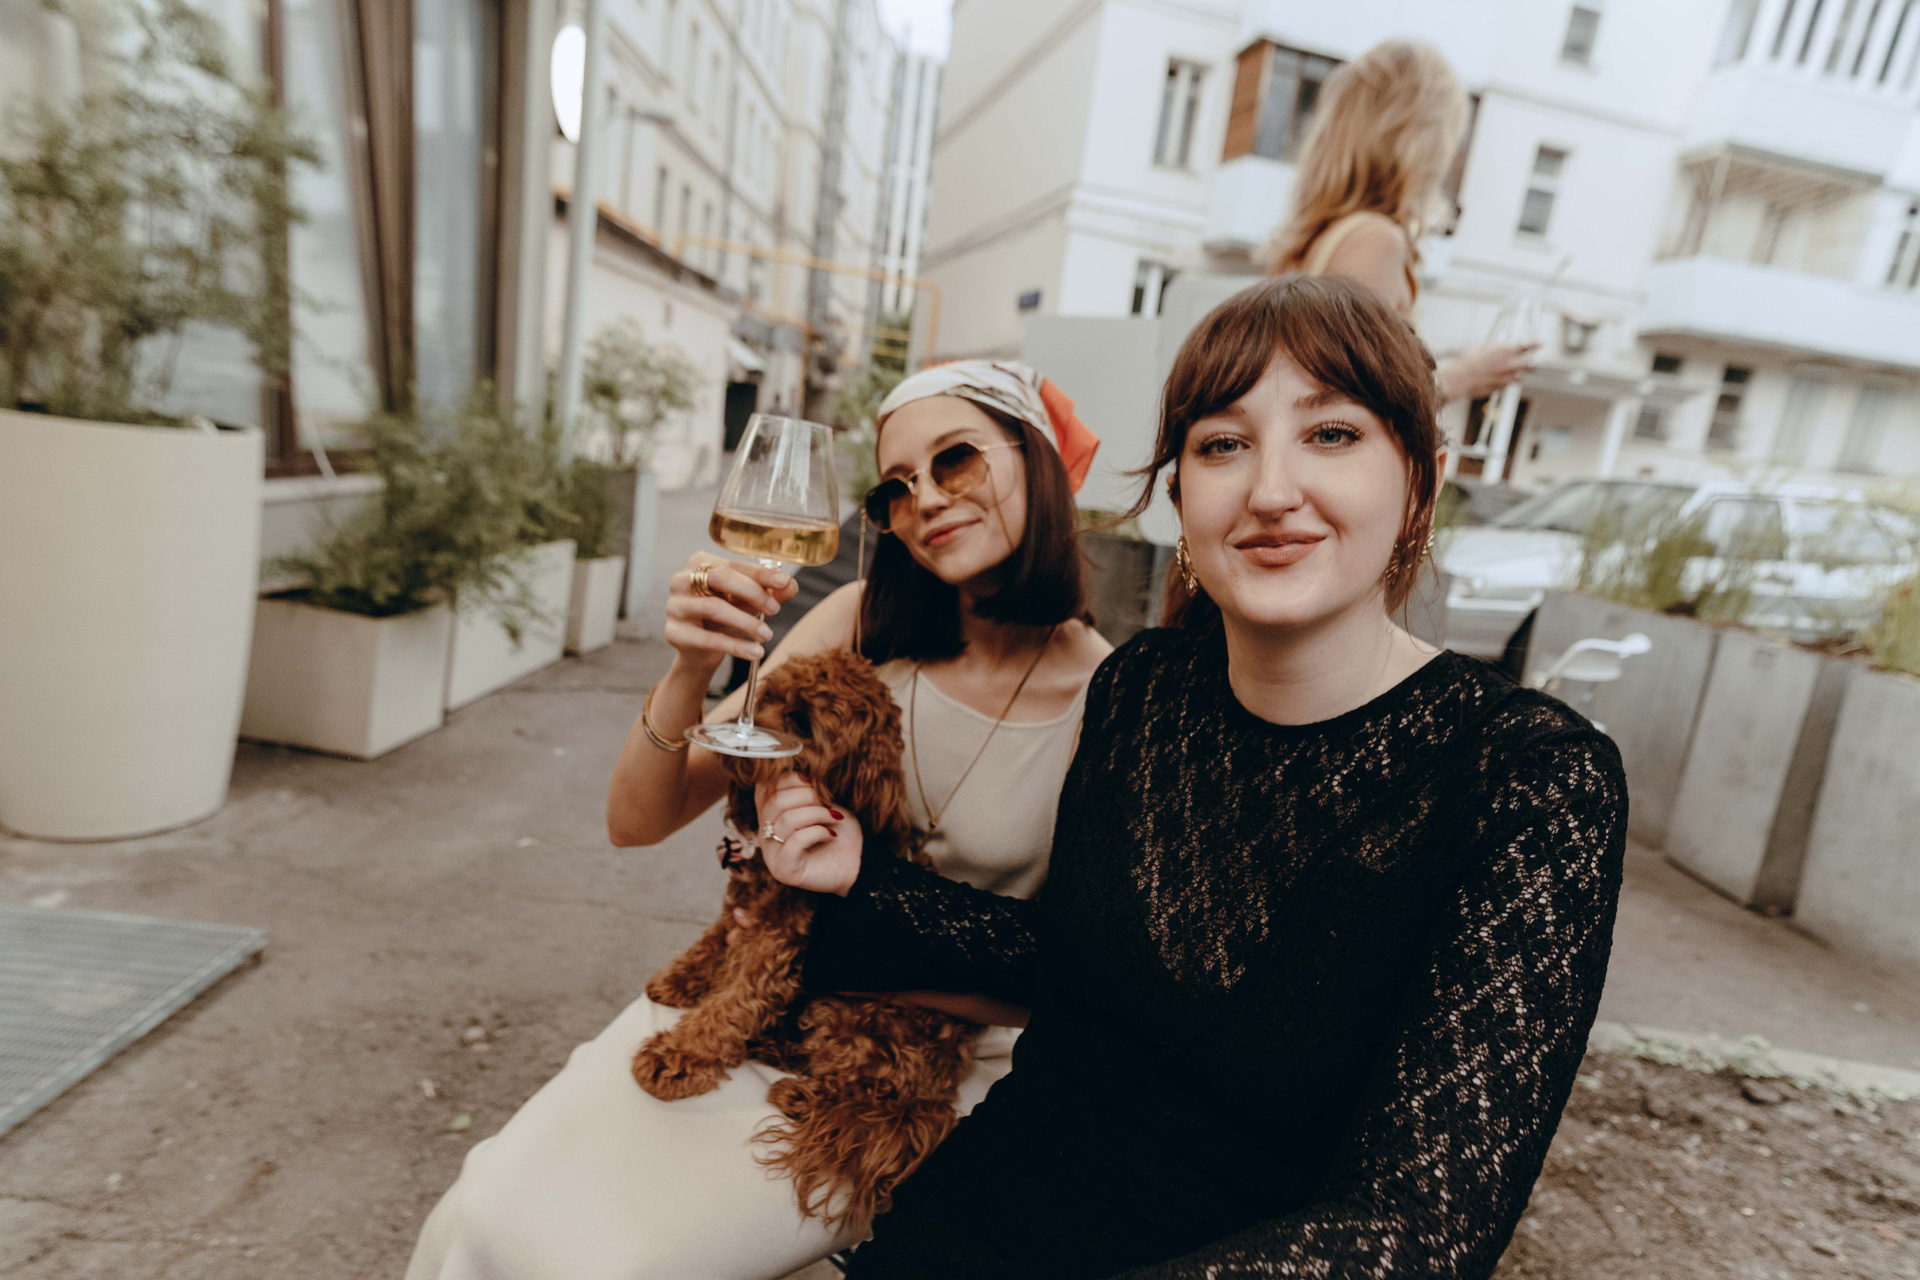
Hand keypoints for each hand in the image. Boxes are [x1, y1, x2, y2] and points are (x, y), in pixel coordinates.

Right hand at [663, 553, 797, 673]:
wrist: (700, 650)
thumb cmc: (725, 617)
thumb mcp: (748, 602)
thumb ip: (770, 592)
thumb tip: (791, 585)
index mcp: (700, 563)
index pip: (733, 564)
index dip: (761, 574)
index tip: (784, 582)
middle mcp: (681, 579)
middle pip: (720, 578)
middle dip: (752, 593)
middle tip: (775, 610)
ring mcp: (674, 605)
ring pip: (713, 607)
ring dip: (745, 621)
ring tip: (767, 634)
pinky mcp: (674, 632)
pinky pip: (707, 638)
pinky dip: (735, 646)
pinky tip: (755, 652)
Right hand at [754, 773, 861, 895]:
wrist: (857, 865)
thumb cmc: (839, 832)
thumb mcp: (822, 803)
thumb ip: (806, 789)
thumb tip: (803, 774)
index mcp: (770, 815)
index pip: (765, 787)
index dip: (791, 779)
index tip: (815, 783)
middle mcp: (765, 834)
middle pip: (775, 802)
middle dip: (808, 796)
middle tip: (829, 804)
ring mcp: (772, 854)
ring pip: (786, 820)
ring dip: (816, 813)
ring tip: (835, 818)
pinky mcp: (784, 870)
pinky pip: (795, 841)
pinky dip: (818, 832)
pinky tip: (831, 835)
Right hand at [1440, 342, 1538, 401]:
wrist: (1460, 379)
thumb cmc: (1467, 362)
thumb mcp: (1478, 348)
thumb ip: (1487, 347)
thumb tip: (1487, 348)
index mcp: (1506, 350)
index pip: (1527, 345)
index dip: (1535, 344)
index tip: (1540, 343)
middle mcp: (1510, 364)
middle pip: (1531, 364)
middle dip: (1535, 363)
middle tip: (1537, 363)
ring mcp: (1507, 377)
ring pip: (1520, 376)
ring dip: (1518, 374)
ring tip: (1514, 373)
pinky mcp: (1501, 387)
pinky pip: (1507, 384)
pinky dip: (1506, 381)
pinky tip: (1498, 379)